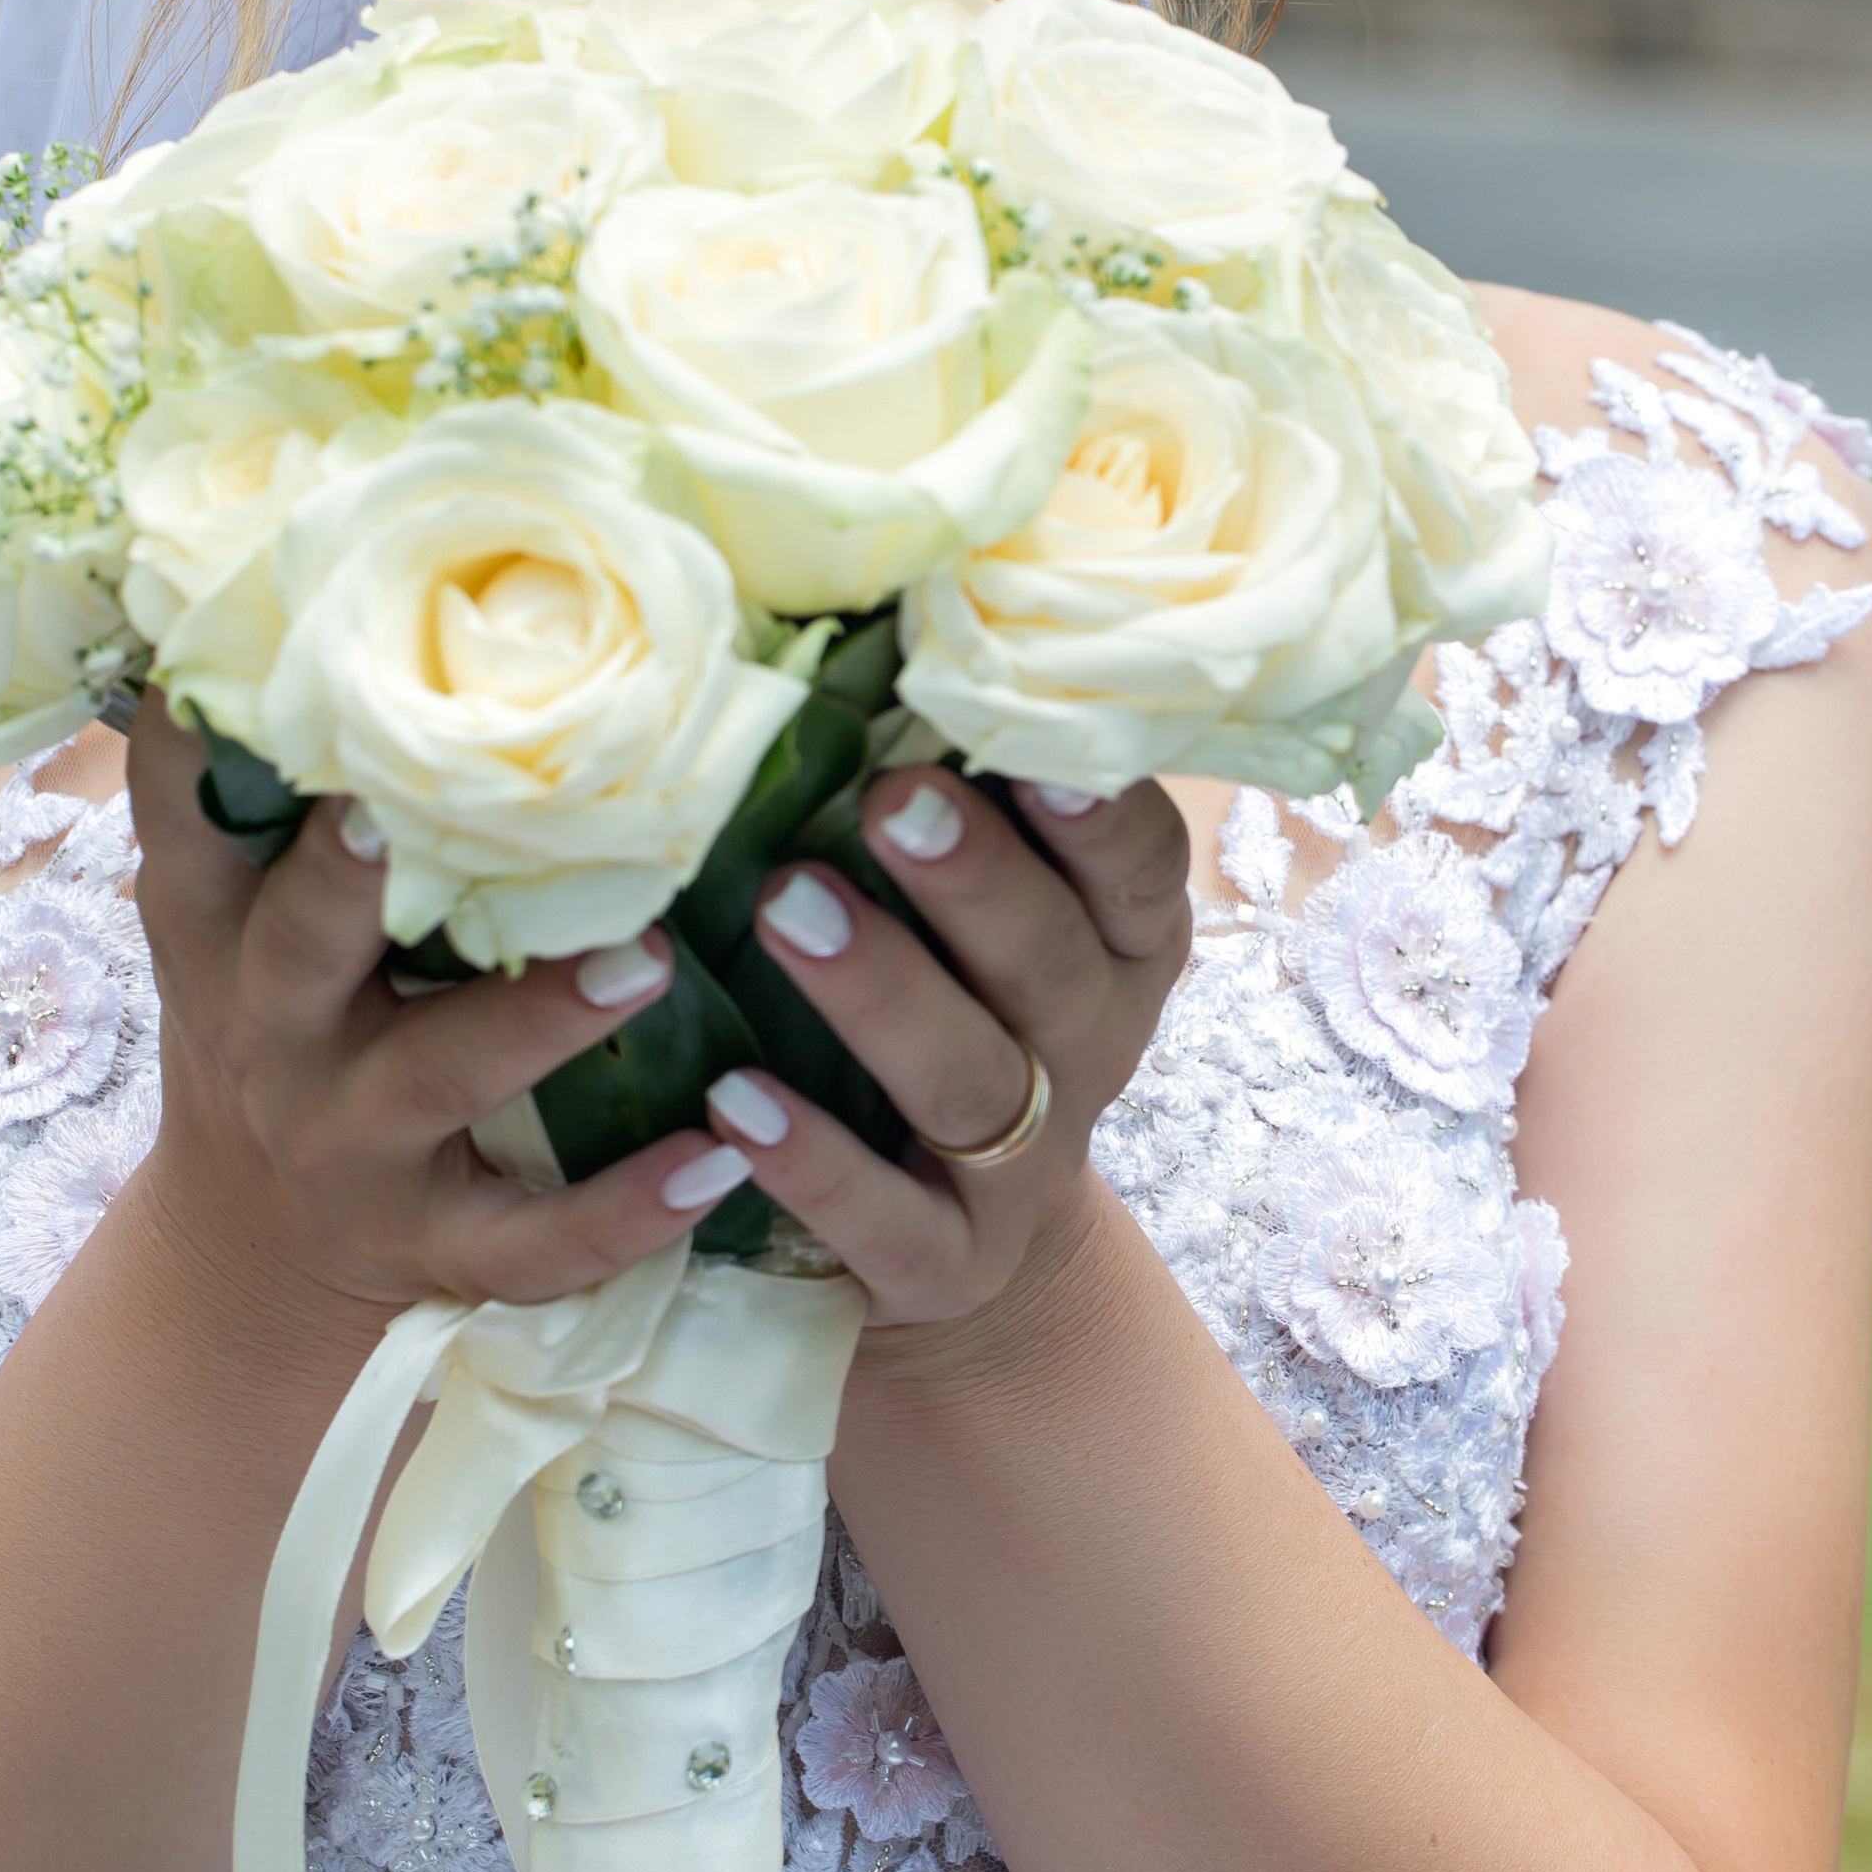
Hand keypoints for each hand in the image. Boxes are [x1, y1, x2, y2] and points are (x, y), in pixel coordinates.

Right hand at [124, 693, 732, 1335]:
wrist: (253, 1247)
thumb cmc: (277, 1016)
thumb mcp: (231, 914)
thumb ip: (270, 785)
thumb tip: (306, 570)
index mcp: (222, 931)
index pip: (186, 819)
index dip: (203, 745)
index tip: (244, 659)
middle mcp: (276, 1031)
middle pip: (306, 947)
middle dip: (352, 880)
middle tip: (419, 810)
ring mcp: (355, 1144)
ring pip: (443, 1080)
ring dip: (541, 1023)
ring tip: (648, 962)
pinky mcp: (437, 1246)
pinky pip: (538, 1242)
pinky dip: (631, 1209)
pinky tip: (723, 1158)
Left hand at [674, 770, 1190, 1328]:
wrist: (952, 1245)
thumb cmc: (951, 1009)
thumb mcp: (980, 911)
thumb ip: (949, 792)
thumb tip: (865, 605)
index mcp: (1118, 947)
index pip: (1139, 873)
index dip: (1100, 817)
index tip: (1045, 747)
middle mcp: (1088, 1052)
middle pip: (1052, 966)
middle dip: (977, 882)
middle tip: (891, 799)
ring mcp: (1020, 1169)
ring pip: (969, 1083)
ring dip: (883, 994)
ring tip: (785, 909)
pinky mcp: (941, 1266)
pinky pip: (885, 1222)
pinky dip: (812, 1163)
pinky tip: (732, 1103)